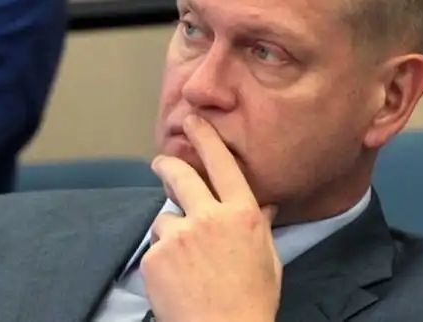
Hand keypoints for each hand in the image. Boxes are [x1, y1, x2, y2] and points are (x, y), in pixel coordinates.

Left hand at [141, 115, 281, 321]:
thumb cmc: (251, 300)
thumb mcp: (267, 259)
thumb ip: (260, 225)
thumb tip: (265, 204)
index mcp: (241, 215)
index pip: (222, 164)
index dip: (205, 138)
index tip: (192, 121)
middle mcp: (209, 218)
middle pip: (179, 176)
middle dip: (166, 165)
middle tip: (161, 164)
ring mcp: (179, 236)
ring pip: (166, 219)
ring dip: (172, 232)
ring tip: (185, 262)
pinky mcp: (155, 256)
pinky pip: (156, 247)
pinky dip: (163, 258)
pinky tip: (176, 278)